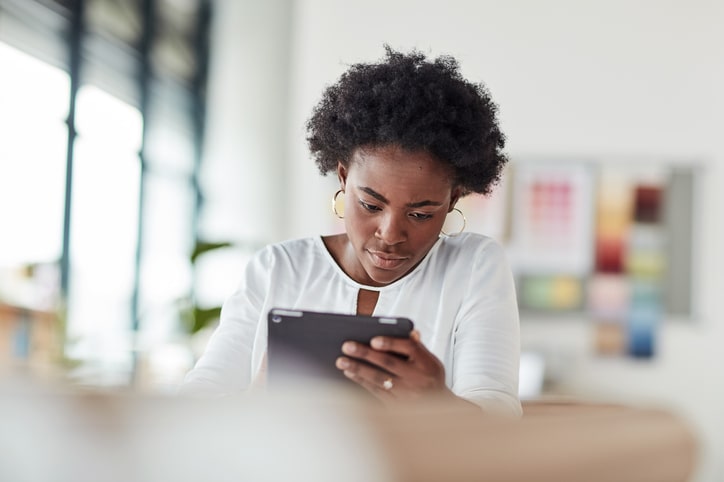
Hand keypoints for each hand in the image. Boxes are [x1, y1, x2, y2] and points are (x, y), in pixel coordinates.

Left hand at [335, 330, 451, 403]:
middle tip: (347, 346)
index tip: (374, 340)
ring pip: (379, 379)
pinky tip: (350, 373)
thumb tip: (410, 331)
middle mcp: (417, 377)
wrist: (439, 408)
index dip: (391, 343)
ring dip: (358, 369)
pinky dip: (361, 382)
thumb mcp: (430, 360)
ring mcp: (406, 393)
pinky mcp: (396, 405)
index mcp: (426, 362)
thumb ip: (417, 346)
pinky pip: (376, 392)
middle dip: (366, 354)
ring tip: (341, 361)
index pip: (409, 348)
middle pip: (389, 363)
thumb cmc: (429, 377)